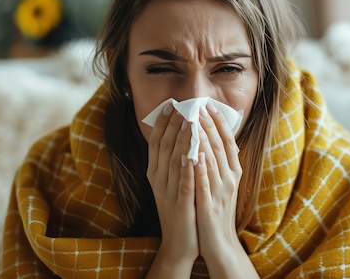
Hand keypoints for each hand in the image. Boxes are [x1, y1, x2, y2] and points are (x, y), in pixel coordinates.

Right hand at [146, 104, 197, 275]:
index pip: (156, 142)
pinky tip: (193, 156)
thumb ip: (175, 161)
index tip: (171, 105)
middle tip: (182, 106)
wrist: (179, 245)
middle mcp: (159, 181)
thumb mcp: (173, 183)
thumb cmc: (181, 210)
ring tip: (189, 122)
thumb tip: (182, 135)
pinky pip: (184, 185)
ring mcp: (169, 193)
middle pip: (164, 147)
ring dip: (182, 141)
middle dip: (173, 125)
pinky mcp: (181, 206)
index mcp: (156, 174)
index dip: (162, 123)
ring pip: (174, 162)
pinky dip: (188, 170)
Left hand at [194, 103, 246, 266]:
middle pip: (220, 147)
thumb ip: (218, 163)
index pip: (228, 142)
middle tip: (198, 107)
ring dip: (202, 140)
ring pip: (212, 161)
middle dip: (208, 125)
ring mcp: (220, 192)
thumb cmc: (217, 210)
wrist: (220, 243)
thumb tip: (210, 138)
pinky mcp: (209, 205)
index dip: (219, 123)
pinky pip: (204, 184)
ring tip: (193, 122)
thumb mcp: (222, 183)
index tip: (209, 106)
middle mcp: (230, 179)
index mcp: (233, 172)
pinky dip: (199, 170)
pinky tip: (193, 156)